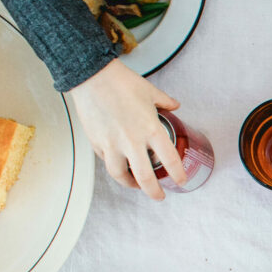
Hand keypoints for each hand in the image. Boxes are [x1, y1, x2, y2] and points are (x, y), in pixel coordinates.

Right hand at [68, 59, 186, 200]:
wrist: (91, 76)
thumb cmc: (121, 82)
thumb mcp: (150, 91)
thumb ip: (165, 102)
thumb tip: (175, 105)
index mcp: (151, 129)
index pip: (170, 160)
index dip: (177, 175)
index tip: (181, 181)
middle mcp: (132, 141)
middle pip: (145, 178)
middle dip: (154, 192)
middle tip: (159, 196)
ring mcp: (112, 144)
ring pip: (121, 175)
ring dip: (130, 184)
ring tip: (136, 185)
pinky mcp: (96, 143)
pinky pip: (106, 161)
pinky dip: (115, 166)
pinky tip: (120, 165)